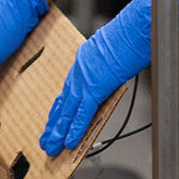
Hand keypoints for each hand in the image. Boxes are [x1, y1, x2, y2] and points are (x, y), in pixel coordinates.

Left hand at [40, 0, 178, 156]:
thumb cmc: (128, 36)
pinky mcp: (94, 89)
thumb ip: (105, 65)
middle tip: (46, 138)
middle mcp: (79, 71)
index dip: (61, 106)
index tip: (54, 118)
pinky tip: (68, 142)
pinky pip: (82, 113)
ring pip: (68, 111)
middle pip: (63, 102)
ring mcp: (85, 81)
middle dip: (54, 122)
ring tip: (51, 146)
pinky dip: (74, 129)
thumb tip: (109, 78)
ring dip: (59, 131)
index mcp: (83, 60)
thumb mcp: (112, 49)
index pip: (69, 89)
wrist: (132, 31)